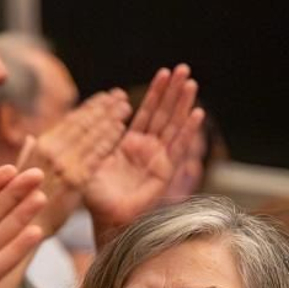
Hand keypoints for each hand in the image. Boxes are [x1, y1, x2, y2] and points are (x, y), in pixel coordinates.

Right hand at [16, 91, 129, 235]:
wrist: (27, 229)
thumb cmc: (24, 204)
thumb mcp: (21, 173)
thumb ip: (28, 153)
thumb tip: (30, 138)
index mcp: (40, 146)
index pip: (69, 120)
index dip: (88, 107)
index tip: (104, 98)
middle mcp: (51, 150)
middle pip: (82, 123)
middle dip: (103, 108)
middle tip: (120, 96)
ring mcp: (63, 164)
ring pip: (91, 135)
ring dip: (110, 118)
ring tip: (124, 107)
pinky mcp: (75, 180)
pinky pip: (96, 155)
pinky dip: (109, 139)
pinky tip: (121, 129)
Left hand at [83, 64, 203, 239]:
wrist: (105, 219)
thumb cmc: (95, 196)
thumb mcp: (91, 159)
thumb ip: (96, 137)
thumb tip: (95, 111)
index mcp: (130, 144)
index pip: (146, 112)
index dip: (155, 93)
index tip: (164, 72)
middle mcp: (147, 149)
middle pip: (164, 114)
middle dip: (173, 91)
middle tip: (183, 68)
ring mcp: (158, 159)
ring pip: (173, 125)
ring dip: (182, 104)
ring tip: (190, 82)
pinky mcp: (164, 171)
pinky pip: (178, 147)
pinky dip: (188, 130)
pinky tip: (197, 113)